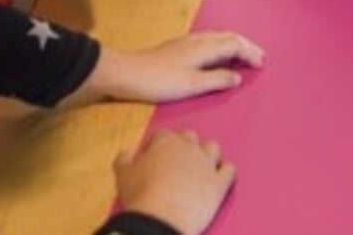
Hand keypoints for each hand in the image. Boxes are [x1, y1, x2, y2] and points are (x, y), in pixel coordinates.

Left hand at [81, 31, 266, 104]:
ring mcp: (187, 42)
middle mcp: (198, 40)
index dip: (250, 53)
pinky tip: (217, 57)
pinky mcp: (178, 47)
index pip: (235, 45)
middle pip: (229, 37)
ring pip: (218, 37)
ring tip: (244, 56)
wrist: (127, 73)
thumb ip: (217, 80)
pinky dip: (222, 47)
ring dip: (234, 45)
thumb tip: (238, 77)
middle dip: (246, 46)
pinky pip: (209, 41)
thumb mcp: (192, 85)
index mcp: (205, 47)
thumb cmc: (160, 81)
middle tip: (260, 57)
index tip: (261, 64)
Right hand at [112, 129, 234, 234]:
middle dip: (182, 145)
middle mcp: (189, 148)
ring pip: (213, 147)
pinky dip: (225, 170)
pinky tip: (220, 175)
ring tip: (198, 165)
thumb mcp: (122, 174)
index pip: (162, 134)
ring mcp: (207, 164)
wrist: (162, 217)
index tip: (151, 156)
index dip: (156, 144)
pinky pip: (229, 170)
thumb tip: (127, 153)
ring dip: (206, 153)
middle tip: (174, 161)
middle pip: (190, 136)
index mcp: (166, 142)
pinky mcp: (219, 183)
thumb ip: (123, 159)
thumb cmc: (140, 194)